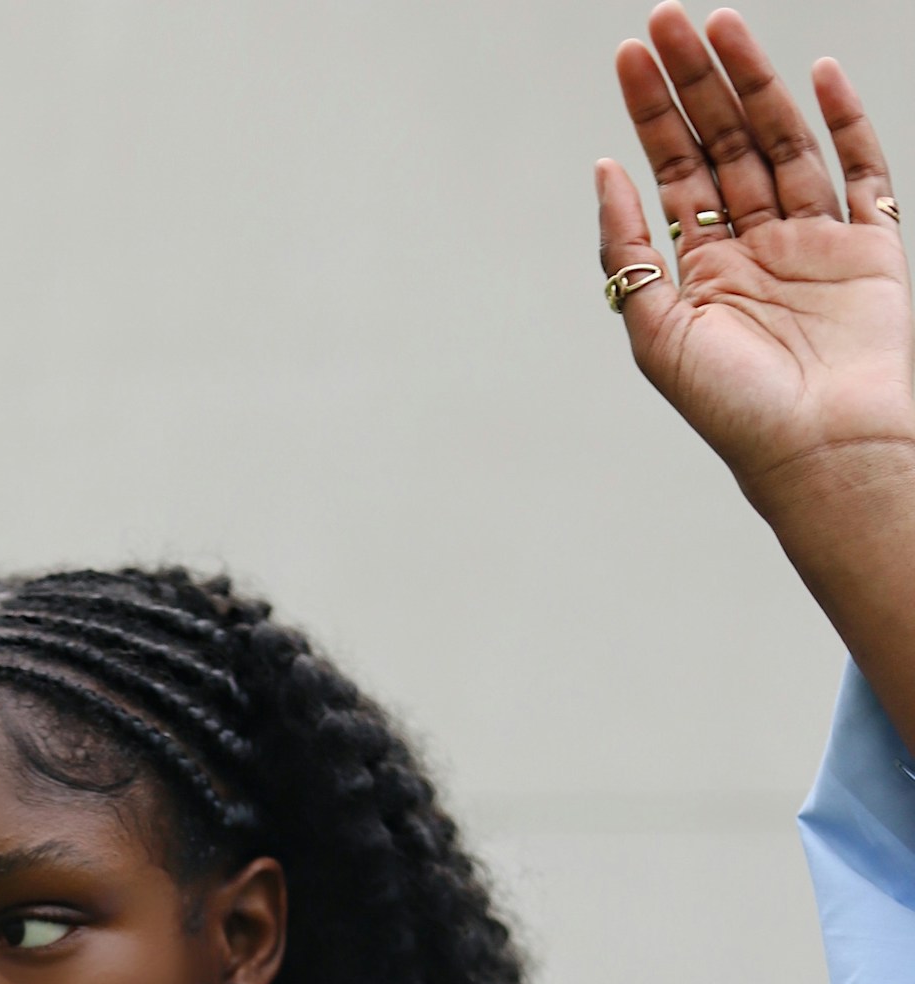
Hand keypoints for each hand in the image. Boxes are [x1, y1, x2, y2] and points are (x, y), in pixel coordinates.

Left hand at [598, 8, 914, 512]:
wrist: (819, 450)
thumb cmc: (736, 410)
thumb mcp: (659, 333)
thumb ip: (628, 253)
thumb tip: (604, 174)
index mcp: (704, 270)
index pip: (674, 172)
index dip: (651, 113)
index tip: (631, 56)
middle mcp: (757, 248)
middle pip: (724, 142)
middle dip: (695, 80)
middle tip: (668, 18)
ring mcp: (815, 242)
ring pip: (783, 141)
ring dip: (753, 82)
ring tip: (721, 25)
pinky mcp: (870, 248)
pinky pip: (861, 171)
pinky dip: (845, 120)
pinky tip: (819, 73)